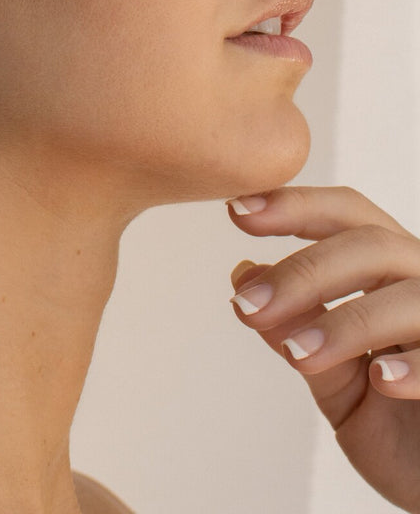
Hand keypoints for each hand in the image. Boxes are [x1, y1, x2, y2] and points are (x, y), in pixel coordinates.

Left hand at [227, 186, 419, 512]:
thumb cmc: (398, 431)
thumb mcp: (333, 380)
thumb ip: (294, 331)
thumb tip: (243, 275)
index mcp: (389, 272)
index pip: (345, 215)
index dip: (293, 205)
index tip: (235, 211)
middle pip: (370, 244)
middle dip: (303, 272)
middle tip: (249, 306)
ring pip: (407, 296)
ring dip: (345, 322)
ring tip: (298, 355)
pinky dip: (414, 365)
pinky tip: (383, 380)